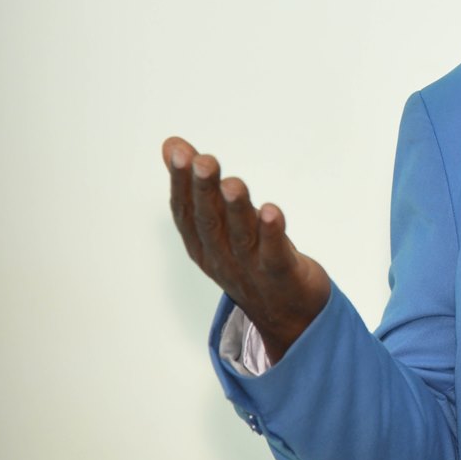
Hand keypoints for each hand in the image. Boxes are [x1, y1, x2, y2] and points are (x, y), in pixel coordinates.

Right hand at [164, 136, 330, 363]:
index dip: (181, 182)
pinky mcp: (281, 274)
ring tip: (233, 183)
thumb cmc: (251, 258)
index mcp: (203, 244)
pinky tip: (272, 211)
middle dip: (204, 190)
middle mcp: (221, 256)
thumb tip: (172, 144)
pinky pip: (274, 254)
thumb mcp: (219, 223)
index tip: (180, 151)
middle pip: (210, 221)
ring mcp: (250, 268)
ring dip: (236, 209)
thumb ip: (198, 185)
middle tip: (203, 160)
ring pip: (240, 236)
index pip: (186, 211)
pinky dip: (272, 233)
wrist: (288, 315)